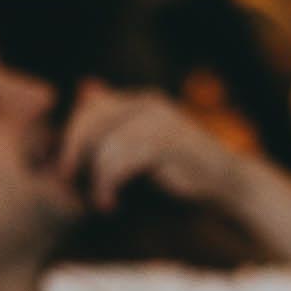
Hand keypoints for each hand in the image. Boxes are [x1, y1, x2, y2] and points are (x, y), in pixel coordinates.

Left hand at [57, 81, 245, 212]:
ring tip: (101, 201)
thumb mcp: (139, 148)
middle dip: (74, 155)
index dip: (70, 140)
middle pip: (90, 122)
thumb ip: (113, 126)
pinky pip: (118, 162)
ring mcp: (158, 120)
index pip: (89, 111)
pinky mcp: (166, 143)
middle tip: (70, 185)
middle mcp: (148, 103)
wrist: (226, 185)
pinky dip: (107, 186)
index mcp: (140, 101)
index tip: (64, 172)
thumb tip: (83, 88)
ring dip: (94, 179)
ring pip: (103, 146)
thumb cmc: (180, 170)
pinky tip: (111, 202)